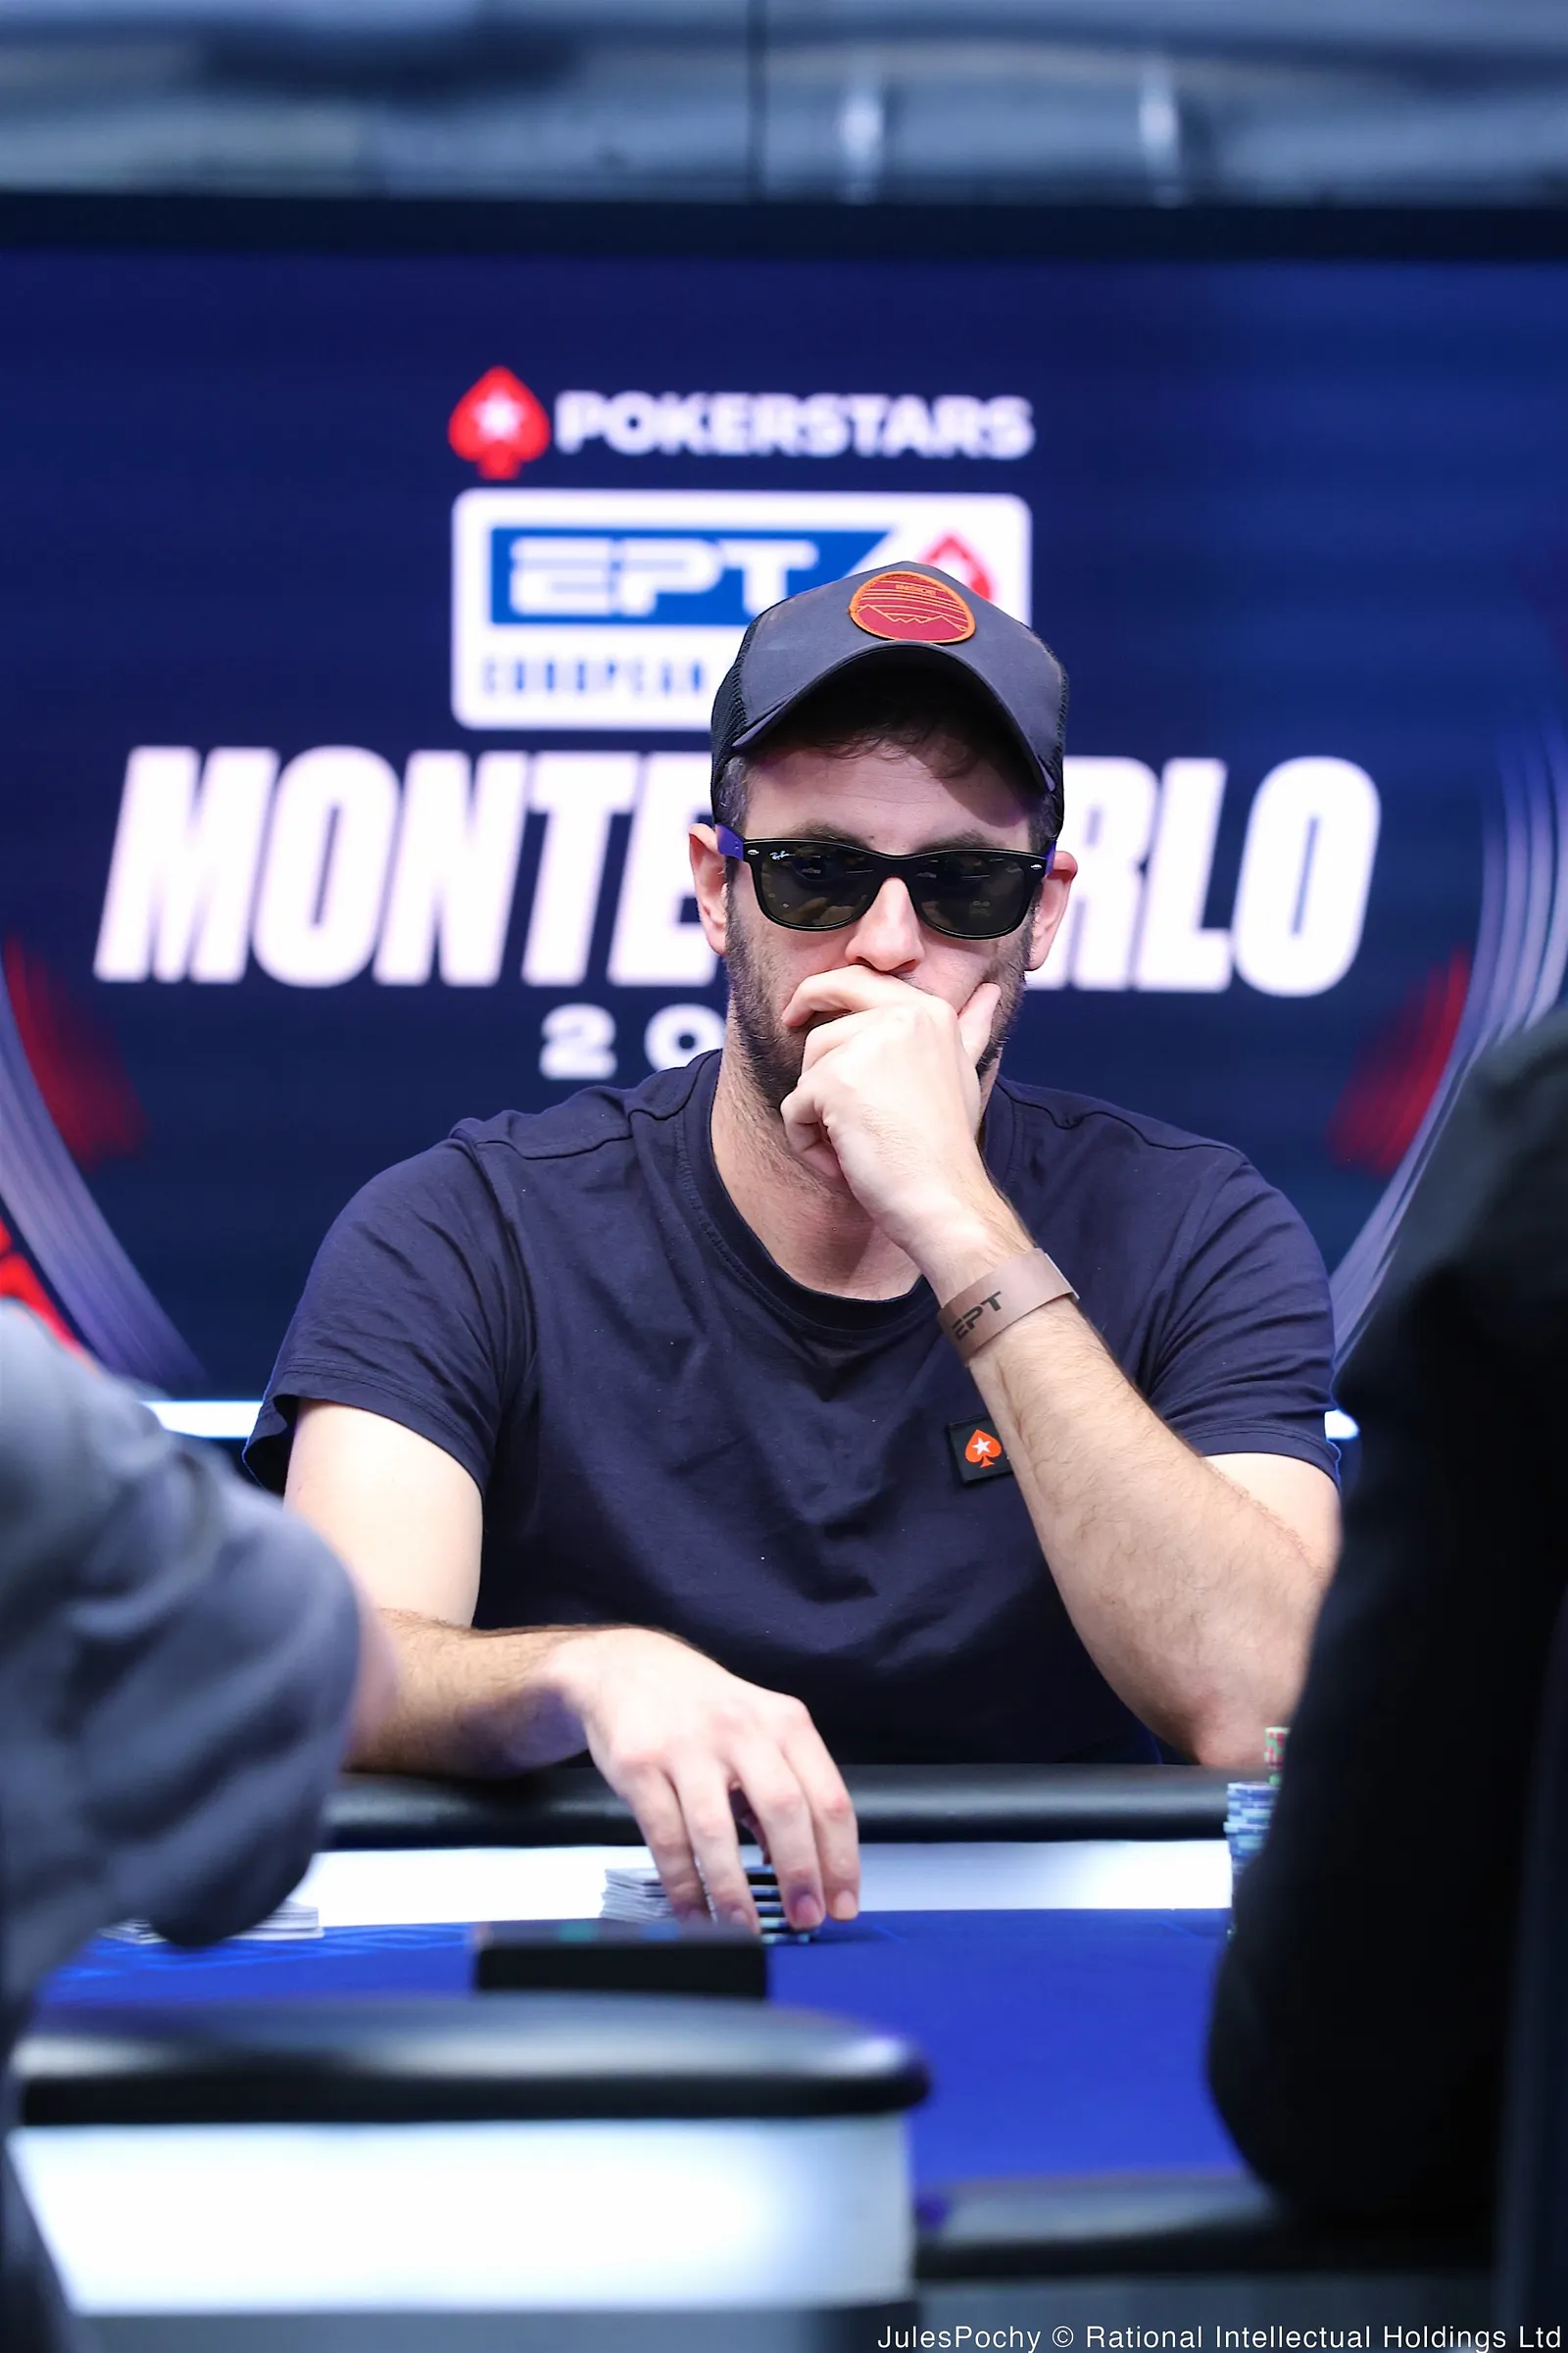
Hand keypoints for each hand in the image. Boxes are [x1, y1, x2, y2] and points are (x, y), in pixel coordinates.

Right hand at [548, 1628, 859, 1933]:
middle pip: (784, 1809)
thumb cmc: (703, 1707)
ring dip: (735, 1891)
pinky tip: (695, 1911)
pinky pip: (666, 1837)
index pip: (829, 1797)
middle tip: (804, 1918)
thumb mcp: (760, 1728)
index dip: (840, 1859)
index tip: (842, 1903)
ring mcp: (687, 1746)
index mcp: (784, 1722)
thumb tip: (805, 1867)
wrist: (626, 1666)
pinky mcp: (640, 1765)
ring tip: (745, 1928)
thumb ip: (785, 1788)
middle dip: (799, 1875)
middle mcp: (740, 1729)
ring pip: (717, 1831)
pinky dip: (683, 1885)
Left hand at [778, 969, 1003, 1261]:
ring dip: (817, 1117)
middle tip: (828, 1114)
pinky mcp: (836, 1081)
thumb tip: (991, 992)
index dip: (819, 993)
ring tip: (856, 1147)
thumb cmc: (948, 1147)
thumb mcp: (963, 1073)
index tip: (797, 1014)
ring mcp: (867, 1045)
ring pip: (806, 1073)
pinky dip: (807, 1143)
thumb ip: (970, 1029)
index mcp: (930, 1010)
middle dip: (816, 1075)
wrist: (944, 1198)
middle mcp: (902, 1015)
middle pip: (822, 1033)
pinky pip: (794, 1108)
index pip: (855, 979)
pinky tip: (844, 1163)